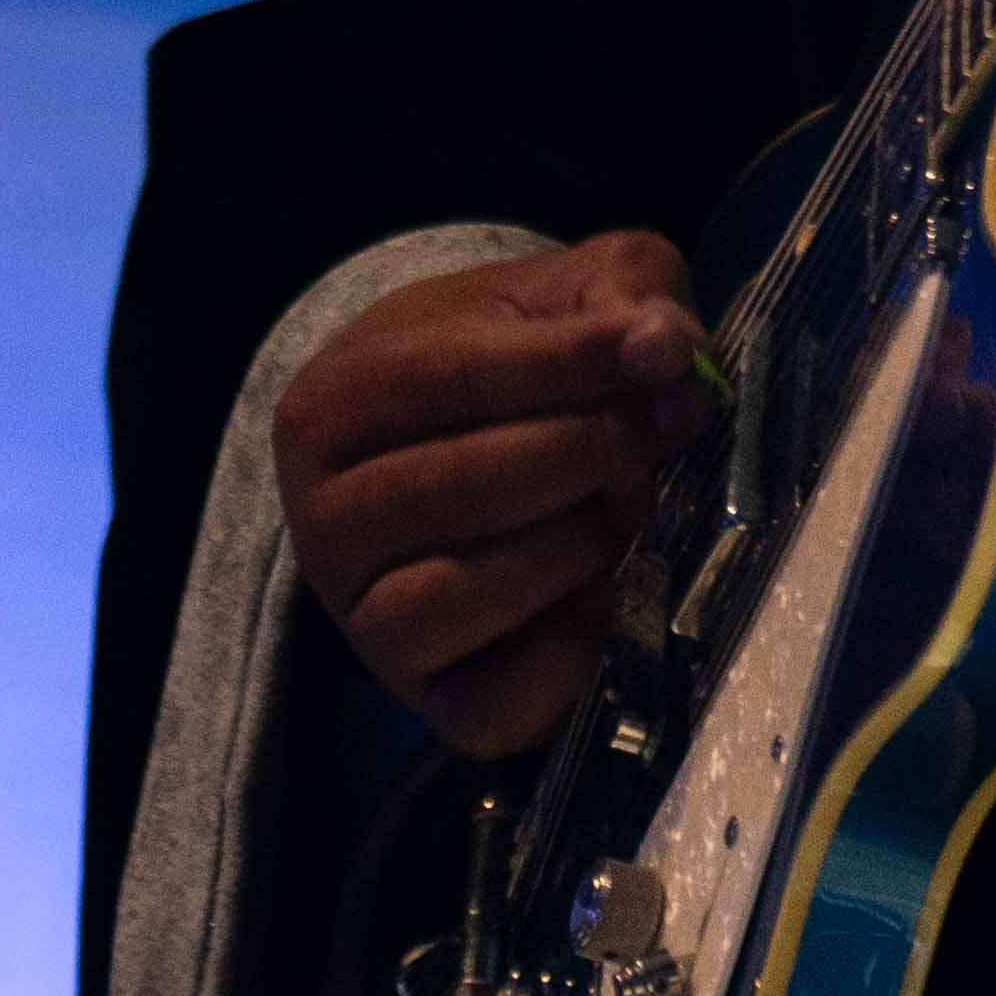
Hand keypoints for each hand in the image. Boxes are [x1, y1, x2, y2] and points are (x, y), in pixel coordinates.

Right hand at [269, 235, 714, 756]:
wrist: (466, 468)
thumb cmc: (508, 369)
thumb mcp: (554, 297)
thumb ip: (619, 292)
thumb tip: (664, 344)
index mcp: (329, 406)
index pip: (446, 378)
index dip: (567, 365)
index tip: (665, 360)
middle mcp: (324, 524)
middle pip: (459, 486)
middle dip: (589, 450)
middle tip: (672, 425)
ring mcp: (366, 625)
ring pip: (468, 592)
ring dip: (578, 542)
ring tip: (629, 502)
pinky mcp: (431, 703)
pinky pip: (498, 699)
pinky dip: (570, 650)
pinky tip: (609, 591)